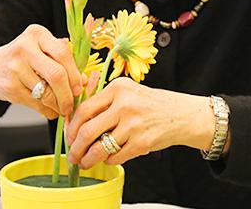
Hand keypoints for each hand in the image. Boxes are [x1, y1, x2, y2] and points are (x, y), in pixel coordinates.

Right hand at [0, 24, 83, 119]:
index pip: (63, 53)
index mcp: (37, 33)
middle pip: (56, 74)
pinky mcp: (9, 87)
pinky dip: (47, 110)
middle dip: (68, 94)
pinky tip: (50, 110)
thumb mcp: (41, 49)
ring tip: (62, 108)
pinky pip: (36, 103)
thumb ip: (62, 60)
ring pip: (47, 93)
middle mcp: (24, 47)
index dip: (75, 74)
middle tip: (72, 104)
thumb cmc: (24, 59)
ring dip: (58, 105)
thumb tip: (85, 81)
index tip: (80, 87)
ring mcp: (14, 67)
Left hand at [65, 78, 214, 168]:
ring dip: (88, 159)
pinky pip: (115, 157)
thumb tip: (74, 121)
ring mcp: (134, 124)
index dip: (72, 127)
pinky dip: (108, 160)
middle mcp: (125, 104)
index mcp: (118, 88)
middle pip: (88, 130)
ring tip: (85, 162)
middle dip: (75, 147)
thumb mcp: (128, 92)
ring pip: (99, 148)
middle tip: (73, 154)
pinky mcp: (142, 142)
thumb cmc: (151, 104)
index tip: (69, 136)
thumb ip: (103, 102)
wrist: (181, 115)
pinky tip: (108, 157)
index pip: (84, 109)